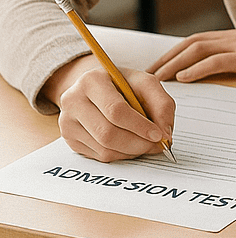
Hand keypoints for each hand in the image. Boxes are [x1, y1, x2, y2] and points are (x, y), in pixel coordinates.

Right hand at [43, 56, 175, 161]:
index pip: (116, 110)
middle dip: (138, 143)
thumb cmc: (123, 85)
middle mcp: (73, 101)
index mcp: (92, 81)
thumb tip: (166, 134)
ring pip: (104, 149)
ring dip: (132, 151)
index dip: (140, 126)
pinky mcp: (69, 139)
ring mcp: (67, 122)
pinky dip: (121, 155)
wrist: (97, 88)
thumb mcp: (146, 84)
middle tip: (156, 145)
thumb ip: (162, 104)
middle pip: (107, 134)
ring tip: (146, 144)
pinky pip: (99, 156)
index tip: (158, 135)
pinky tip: (130, 145)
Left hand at [149, 14, 235, 82]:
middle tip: (146, 73)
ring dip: (174, 63)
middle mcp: (233, 38)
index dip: (177, 52)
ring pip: (197, 49)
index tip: (162, 65)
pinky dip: (197, 68)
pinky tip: (184, 78)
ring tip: (156, 78)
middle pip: (190, 43)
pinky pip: (217, 61)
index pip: (199, 41)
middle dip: (166, 57)